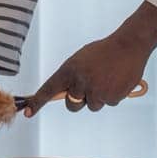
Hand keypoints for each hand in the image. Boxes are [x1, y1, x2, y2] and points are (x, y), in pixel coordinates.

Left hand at [25, 33, 151, 116]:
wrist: (129, 45)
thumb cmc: (104, 51)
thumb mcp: (82, 59)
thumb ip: (72, 76)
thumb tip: (65, 93)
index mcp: (70, 69)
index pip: (49, 89)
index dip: (37, 102)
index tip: (27, 113)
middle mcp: (80, 81)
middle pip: (71, 106)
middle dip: (78, 101)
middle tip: (89, 87)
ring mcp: (96, 91)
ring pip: (92, 106)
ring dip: (98, 97)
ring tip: (108, 78)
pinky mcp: (111, 97)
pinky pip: (109, 103)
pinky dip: (113, 95)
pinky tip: (117, 80)